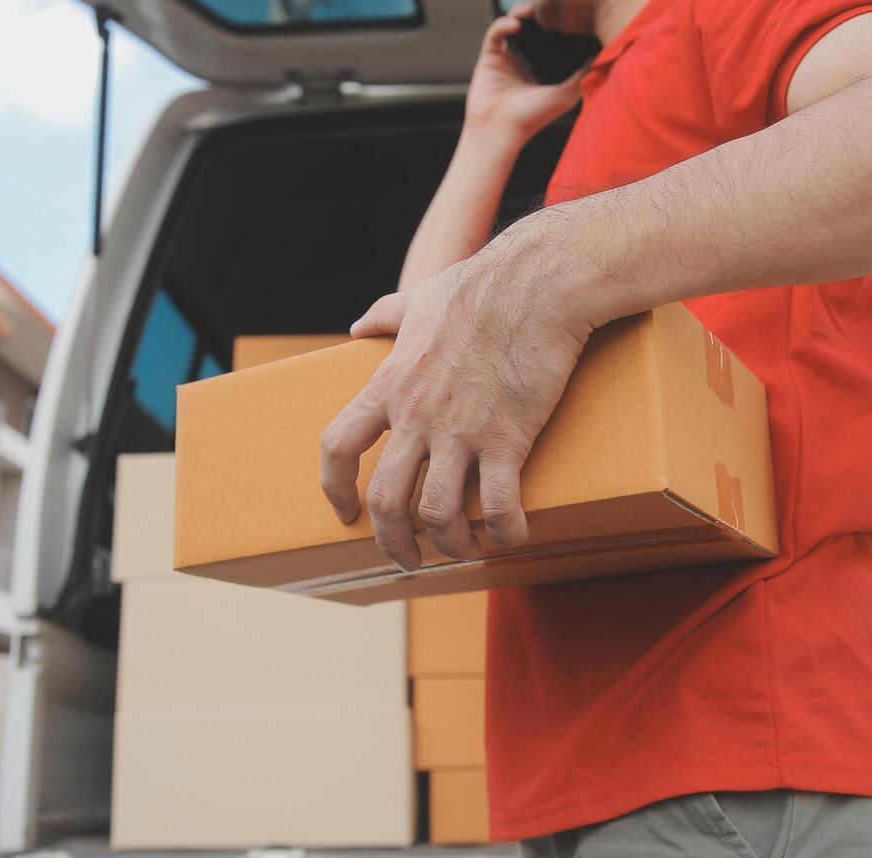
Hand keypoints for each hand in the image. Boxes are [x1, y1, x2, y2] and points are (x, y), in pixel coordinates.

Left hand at [320, 250, 595, 570]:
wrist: (536, 284)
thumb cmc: (480, 287)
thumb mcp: (420, 296)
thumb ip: (386, 315)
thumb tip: (361, 322)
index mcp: (390, 385)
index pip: (338, 446)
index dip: (334, 487)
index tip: (344, 512)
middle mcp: (417, 416)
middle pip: (386, 500)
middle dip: (393, 542)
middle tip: (408, 559)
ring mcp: (460, 431)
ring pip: (436, 514)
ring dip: (449, 544)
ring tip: (463, 551)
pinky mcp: (508, 439)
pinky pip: (500, 504)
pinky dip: (505, 532)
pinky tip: (513, 537)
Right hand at [465, 3, 587, 143]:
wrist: (499, 131)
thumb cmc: (533, 118)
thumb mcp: (567, 95)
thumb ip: (584, 74)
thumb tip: (604, 53)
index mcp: (543, 68)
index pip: (551, 39)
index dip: (558, 25)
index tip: (569, 16)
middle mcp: (525, 61)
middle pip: (533, 28)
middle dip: (539, 15)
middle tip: (549, 7)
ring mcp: (507, 57)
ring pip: (514, 24)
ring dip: (521, 13)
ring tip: (532, 10)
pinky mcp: (489, 57)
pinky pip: (495, 33)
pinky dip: (504, 24)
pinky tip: (516, 25)